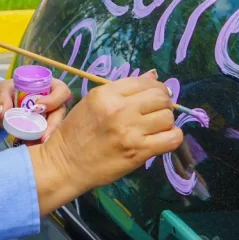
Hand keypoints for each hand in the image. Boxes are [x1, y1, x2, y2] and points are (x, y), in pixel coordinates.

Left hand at [0, 77, 71, 140]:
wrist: (0, 105)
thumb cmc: (6, 91)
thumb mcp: (1, 91)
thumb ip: (2, 99)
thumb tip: (3, 115)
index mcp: (48, 86)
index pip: (61, 91)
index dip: (54, 100)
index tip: (36, 107)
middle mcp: (53, 102)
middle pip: (60, 113)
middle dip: (52, 127)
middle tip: (42, 139)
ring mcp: (49, 117)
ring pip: (54, 128)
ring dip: (44, 138)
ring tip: (30, 145)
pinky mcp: (42, 129)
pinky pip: (44, 136)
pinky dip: (35, 143)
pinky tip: (25, 146)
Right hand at [28, 71, 182, 214]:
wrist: (65, 164)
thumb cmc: (77, 131)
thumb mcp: (94, 102)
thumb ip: (123, 89)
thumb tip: (153, 75)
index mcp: (107, 94)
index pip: (145, 82)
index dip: (155, 88)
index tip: (153, 97)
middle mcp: (120, 109)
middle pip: (160, 97)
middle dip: (163, 103)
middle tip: (155, 112)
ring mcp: (130, 131)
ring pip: (168, 117)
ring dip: (166, 121)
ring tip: (155, 127)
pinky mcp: (139, 151)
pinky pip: (172, 139)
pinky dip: (172, 137)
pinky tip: (162, 138)